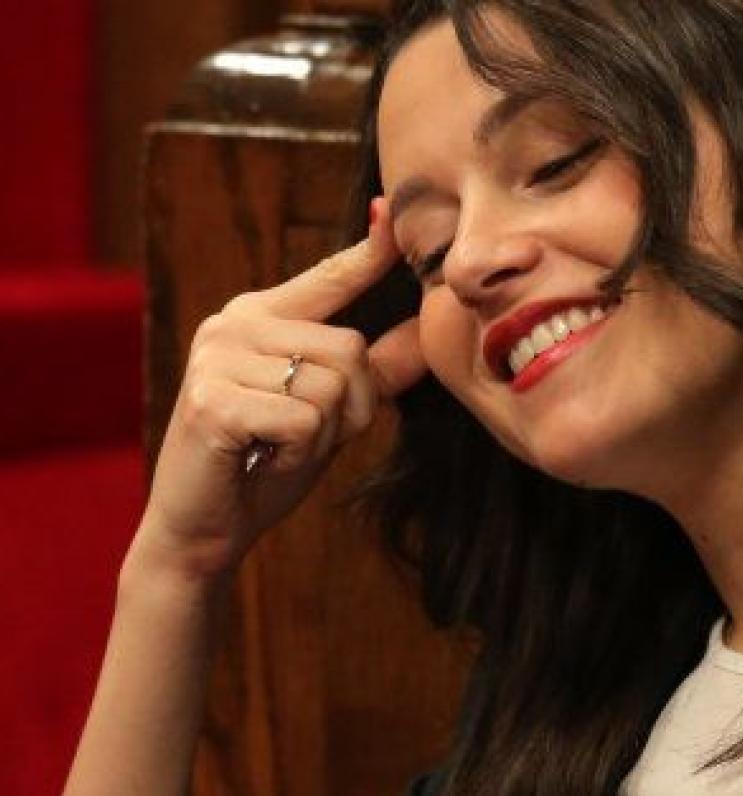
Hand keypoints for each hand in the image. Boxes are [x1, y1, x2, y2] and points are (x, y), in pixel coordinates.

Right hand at [136, 197, 424, 580]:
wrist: (204, 527)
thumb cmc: (267, 463)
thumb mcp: (330, 411)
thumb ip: (375, 370)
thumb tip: (430, 330)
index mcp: (262, 317)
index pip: (329, 276)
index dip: (369, 252)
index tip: (392, 214)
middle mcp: (236, 323)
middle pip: (351, 349)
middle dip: (351, 408)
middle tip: (303, 436)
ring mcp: (219, 357)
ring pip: (331, 385)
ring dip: (324, 434)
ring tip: (279, 445)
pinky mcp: (213, 399)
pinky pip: (303, 419)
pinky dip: (298, 453)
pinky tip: (263, 458)